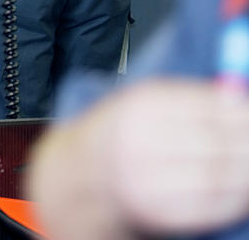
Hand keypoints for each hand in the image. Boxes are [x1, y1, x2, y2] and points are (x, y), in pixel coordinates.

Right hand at [101, 81, 248, 234]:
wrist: (75, 177)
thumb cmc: (111, 136)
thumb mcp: (136, 103)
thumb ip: (183, 99)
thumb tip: (236, 95)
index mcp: (137, 110)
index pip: (208, 107)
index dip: (241, 111)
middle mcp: (141, 144)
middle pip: (218, 141)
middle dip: (246, 141)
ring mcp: (148, 181)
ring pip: (220, 175)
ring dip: (246, 171)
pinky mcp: (157, 212)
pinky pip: (211, 205)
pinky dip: (236, 199)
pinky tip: (242, 190)